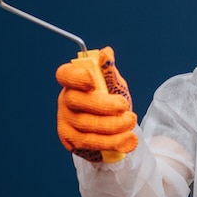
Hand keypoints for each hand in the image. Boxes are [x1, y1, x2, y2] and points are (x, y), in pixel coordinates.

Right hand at [56, 46, 137, 161]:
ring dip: (113, 126)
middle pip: (78, 102)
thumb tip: (106, 53)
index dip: (76, 77)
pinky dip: (113, 142)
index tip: (92, 79)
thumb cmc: (110, 101)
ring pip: (87, 126)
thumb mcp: (113, 86)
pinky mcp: (73, 142)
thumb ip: (109, 72)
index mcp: (73, 82)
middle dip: (104, 105)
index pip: (66, 75)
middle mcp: (65, 101)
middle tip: (125, 107)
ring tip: (131, 122)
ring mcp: (66, 122)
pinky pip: (92, 144)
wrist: (114, 129)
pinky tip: (129, 140)